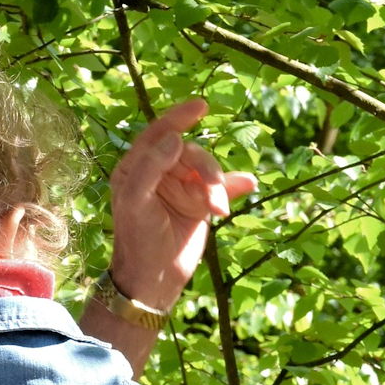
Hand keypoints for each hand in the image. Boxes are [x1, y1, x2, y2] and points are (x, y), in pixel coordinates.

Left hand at [109, 100, 256, 309]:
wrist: (153, 279)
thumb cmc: (137, 238)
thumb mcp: (135, 201)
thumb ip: (149, 167)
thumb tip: (174, 138)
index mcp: (137, 167)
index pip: (159, 134)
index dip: (179, 117)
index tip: (201, 105)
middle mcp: (159, 173)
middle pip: (191, 152)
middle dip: (206, 170)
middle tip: (212, 199)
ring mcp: (181, 187)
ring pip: (208, 170)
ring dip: (218, 186)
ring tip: (219, 210)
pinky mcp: (199, 204)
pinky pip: (222, 187)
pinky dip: (234, 186)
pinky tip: (249, 184)